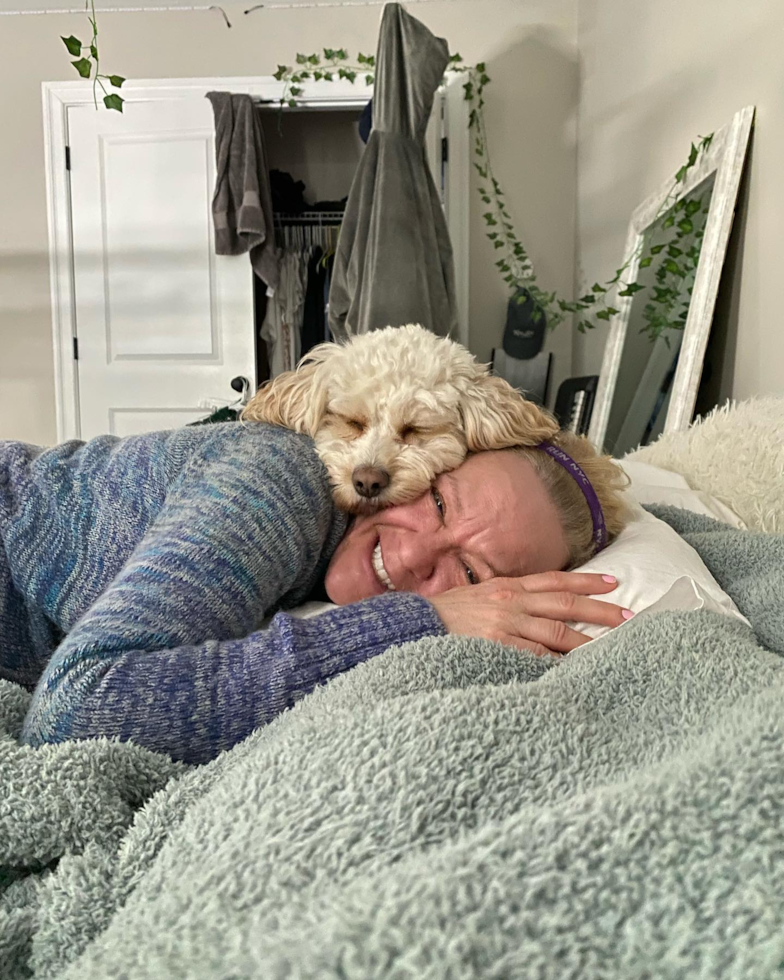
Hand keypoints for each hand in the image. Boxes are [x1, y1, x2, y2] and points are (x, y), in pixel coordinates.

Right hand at [428, 571, 630, 656]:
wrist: (414, 625)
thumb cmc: (445, 615)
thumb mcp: (478, 595)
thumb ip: (507, 600)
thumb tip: (536, 607)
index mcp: (508, 587)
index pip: (555, 581)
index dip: (586, 581)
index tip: (613, 582)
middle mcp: (512, 601)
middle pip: (565, 604)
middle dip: (600, 611)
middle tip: (627, 616)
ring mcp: (506, 624)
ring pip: (556, 632)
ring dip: (586, 640)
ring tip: (610, 646)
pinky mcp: (498, 646)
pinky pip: (535, 656)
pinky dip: (557, 662)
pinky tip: (575, 668)